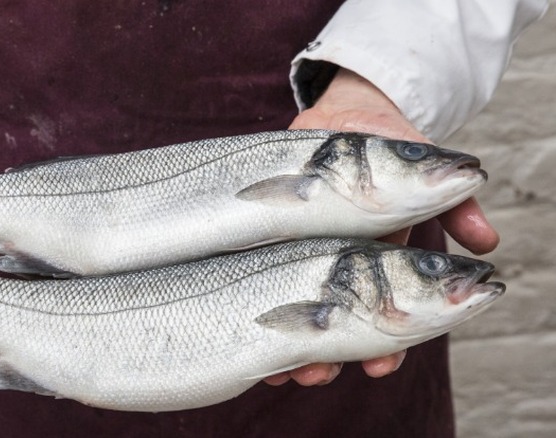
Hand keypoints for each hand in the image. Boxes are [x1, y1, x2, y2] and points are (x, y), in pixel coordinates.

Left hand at [264, 68, 499, 386]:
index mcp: (380, 258)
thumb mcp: (425, 172)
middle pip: (337, 325)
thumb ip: (453, 206)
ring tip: (281, 371)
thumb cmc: (391, 147)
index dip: (387, 347)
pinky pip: (262, 277)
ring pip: (299, 312)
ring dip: (290, 347)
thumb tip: (488, 243)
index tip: (379, 366)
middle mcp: (342, 264)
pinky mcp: (277, 235)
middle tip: (317, 376)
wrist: (347, 115)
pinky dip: (256, 307)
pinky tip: (246, 334)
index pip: (388, 317)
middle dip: (329, 358)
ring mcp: (308, 253)